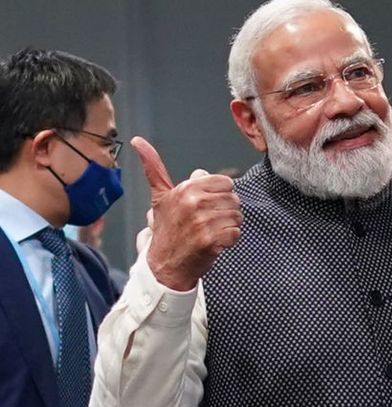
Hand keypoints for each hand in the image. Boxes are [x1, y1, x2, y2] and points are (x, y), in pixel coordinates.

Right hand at [132, 136, 241, 290]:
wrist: (164, 265)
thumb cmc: (166, 229)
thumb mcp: (160, 197)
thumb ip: (154, 169)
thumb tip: (138, 141)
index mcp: (185, 189)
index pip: (225, 182)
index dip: (220, 195)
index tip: (206, 206)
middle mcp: (193, 202)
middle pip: (234, 199)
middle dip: (226, 211)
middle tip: (208, 222)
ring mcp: (202, 222)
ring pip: (237, 216)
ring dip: (228, 226)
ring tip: (211, 232)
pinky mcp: (211, 240)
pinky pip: (236, 233)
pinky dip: (229, 240)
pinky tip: (214, 243)